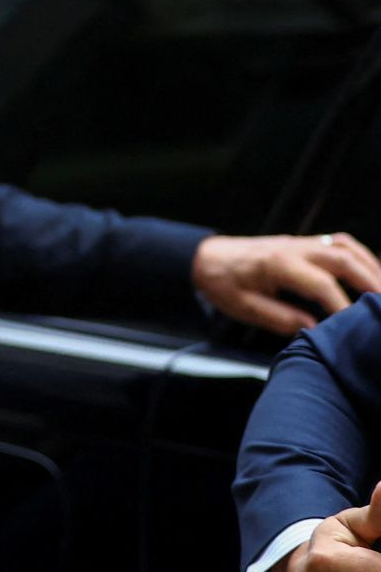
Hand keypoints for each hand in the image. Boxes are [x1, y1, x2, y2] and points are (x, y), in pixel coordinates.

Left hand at [191, 233, 380, 334]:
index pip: (320, 284)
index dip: (341, 305)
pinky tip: (371, 274)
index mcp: (277, 264)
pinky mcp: (303, 242)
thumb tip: (314, 329)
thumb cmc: (222, 283)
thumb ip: (279, 318)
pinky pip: (339, 243)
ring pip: (345, 247)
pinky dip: (360, 256)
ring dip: (370, 266)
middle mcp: (294, 248)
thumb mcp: (243, 307)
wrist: (206, 257)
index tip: (353, 325)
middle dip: (369, 281)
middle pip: (341, 259)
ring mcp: (300, 242)